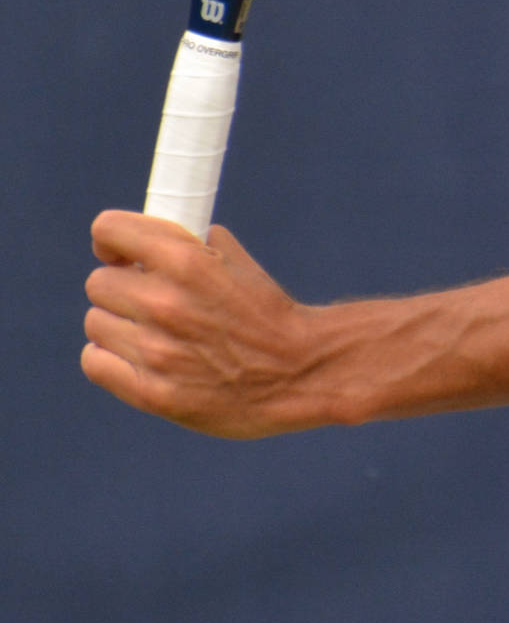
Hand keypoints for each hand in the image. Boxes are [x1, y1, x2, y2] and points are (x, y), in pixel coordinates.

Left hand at [82, 213, 328, 437]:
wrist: (300, 371)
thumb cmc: (269, 316)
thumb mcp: (238, 264)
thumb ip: (194, 247)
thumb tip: (158, 240)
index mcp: (186, 261)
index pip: (108, 230)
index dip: (110, 240)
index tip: (120, 253)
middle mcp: (164, 302)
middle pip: (98, 282)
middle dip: (121, 287)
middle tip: (144, 298)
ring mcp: (155, 349)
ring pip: (96, 322)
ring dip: (118, 324)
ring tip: (149, 332)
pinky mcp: (150, 391)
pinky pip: (95, 361)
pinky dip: (109, 358)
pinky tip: (137, 357)